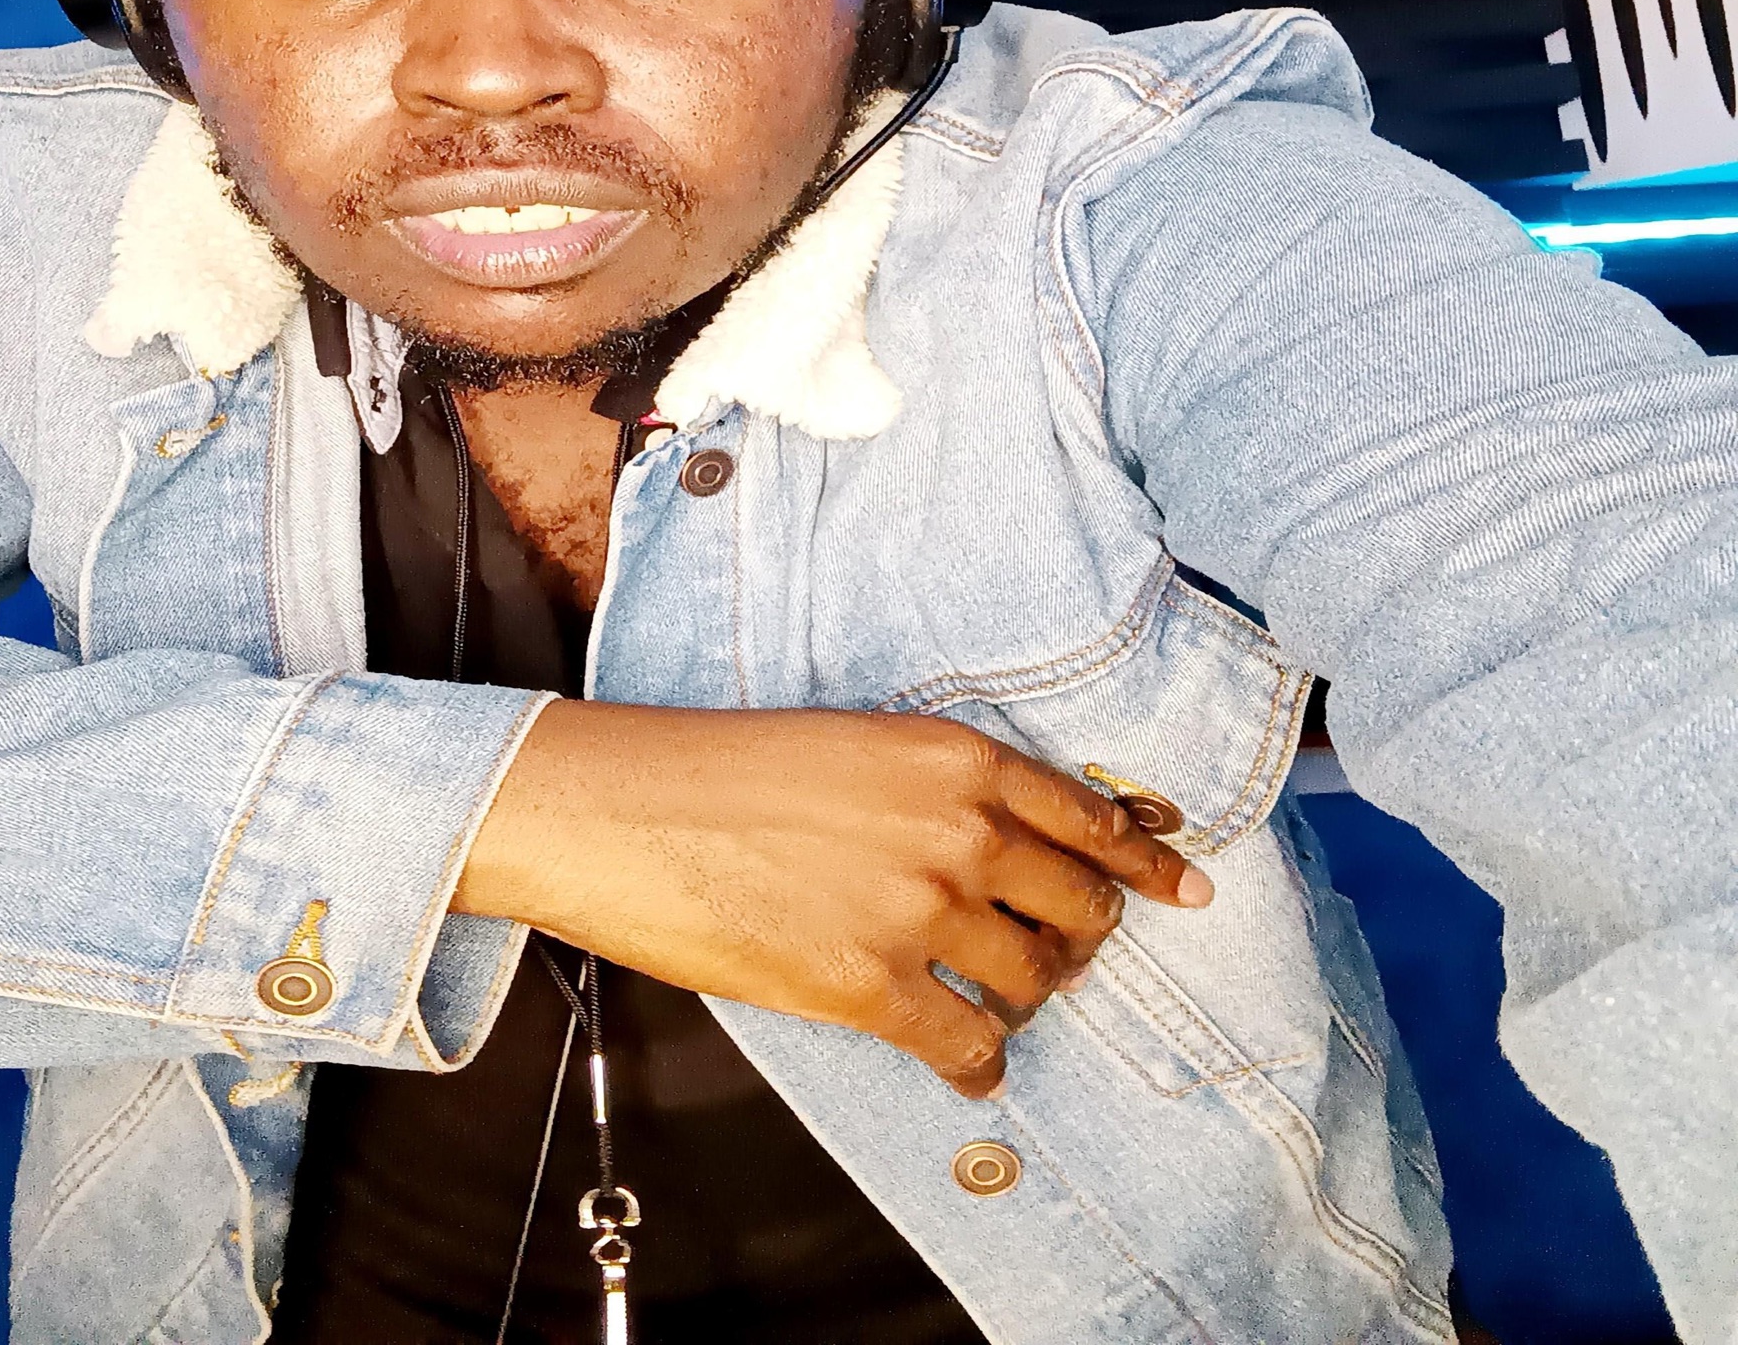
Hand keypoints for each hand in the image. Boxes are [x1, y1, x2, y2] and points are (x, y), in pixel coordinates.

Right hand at [453, 702, 1211, 1096]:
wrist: (626, 808)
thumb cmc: (721, 768)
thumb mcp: (853, 744)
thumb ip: (939, 788)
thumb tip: (998, 844)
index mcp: (955, 759)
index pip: (1090, 817)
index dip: (1147, 862)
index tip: (1184, 889)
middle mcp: (957, 831)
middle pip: (1076, 906)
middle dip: (1081, 938)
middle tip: (1063, 954)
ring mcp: (920, 914)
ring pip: (1033, 982)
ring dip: (1025, 999)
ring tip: (997, 1004)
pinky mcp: (873, 989)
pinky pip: (970, 1046)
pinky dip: (980, 1065)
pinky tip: (970, 1066)